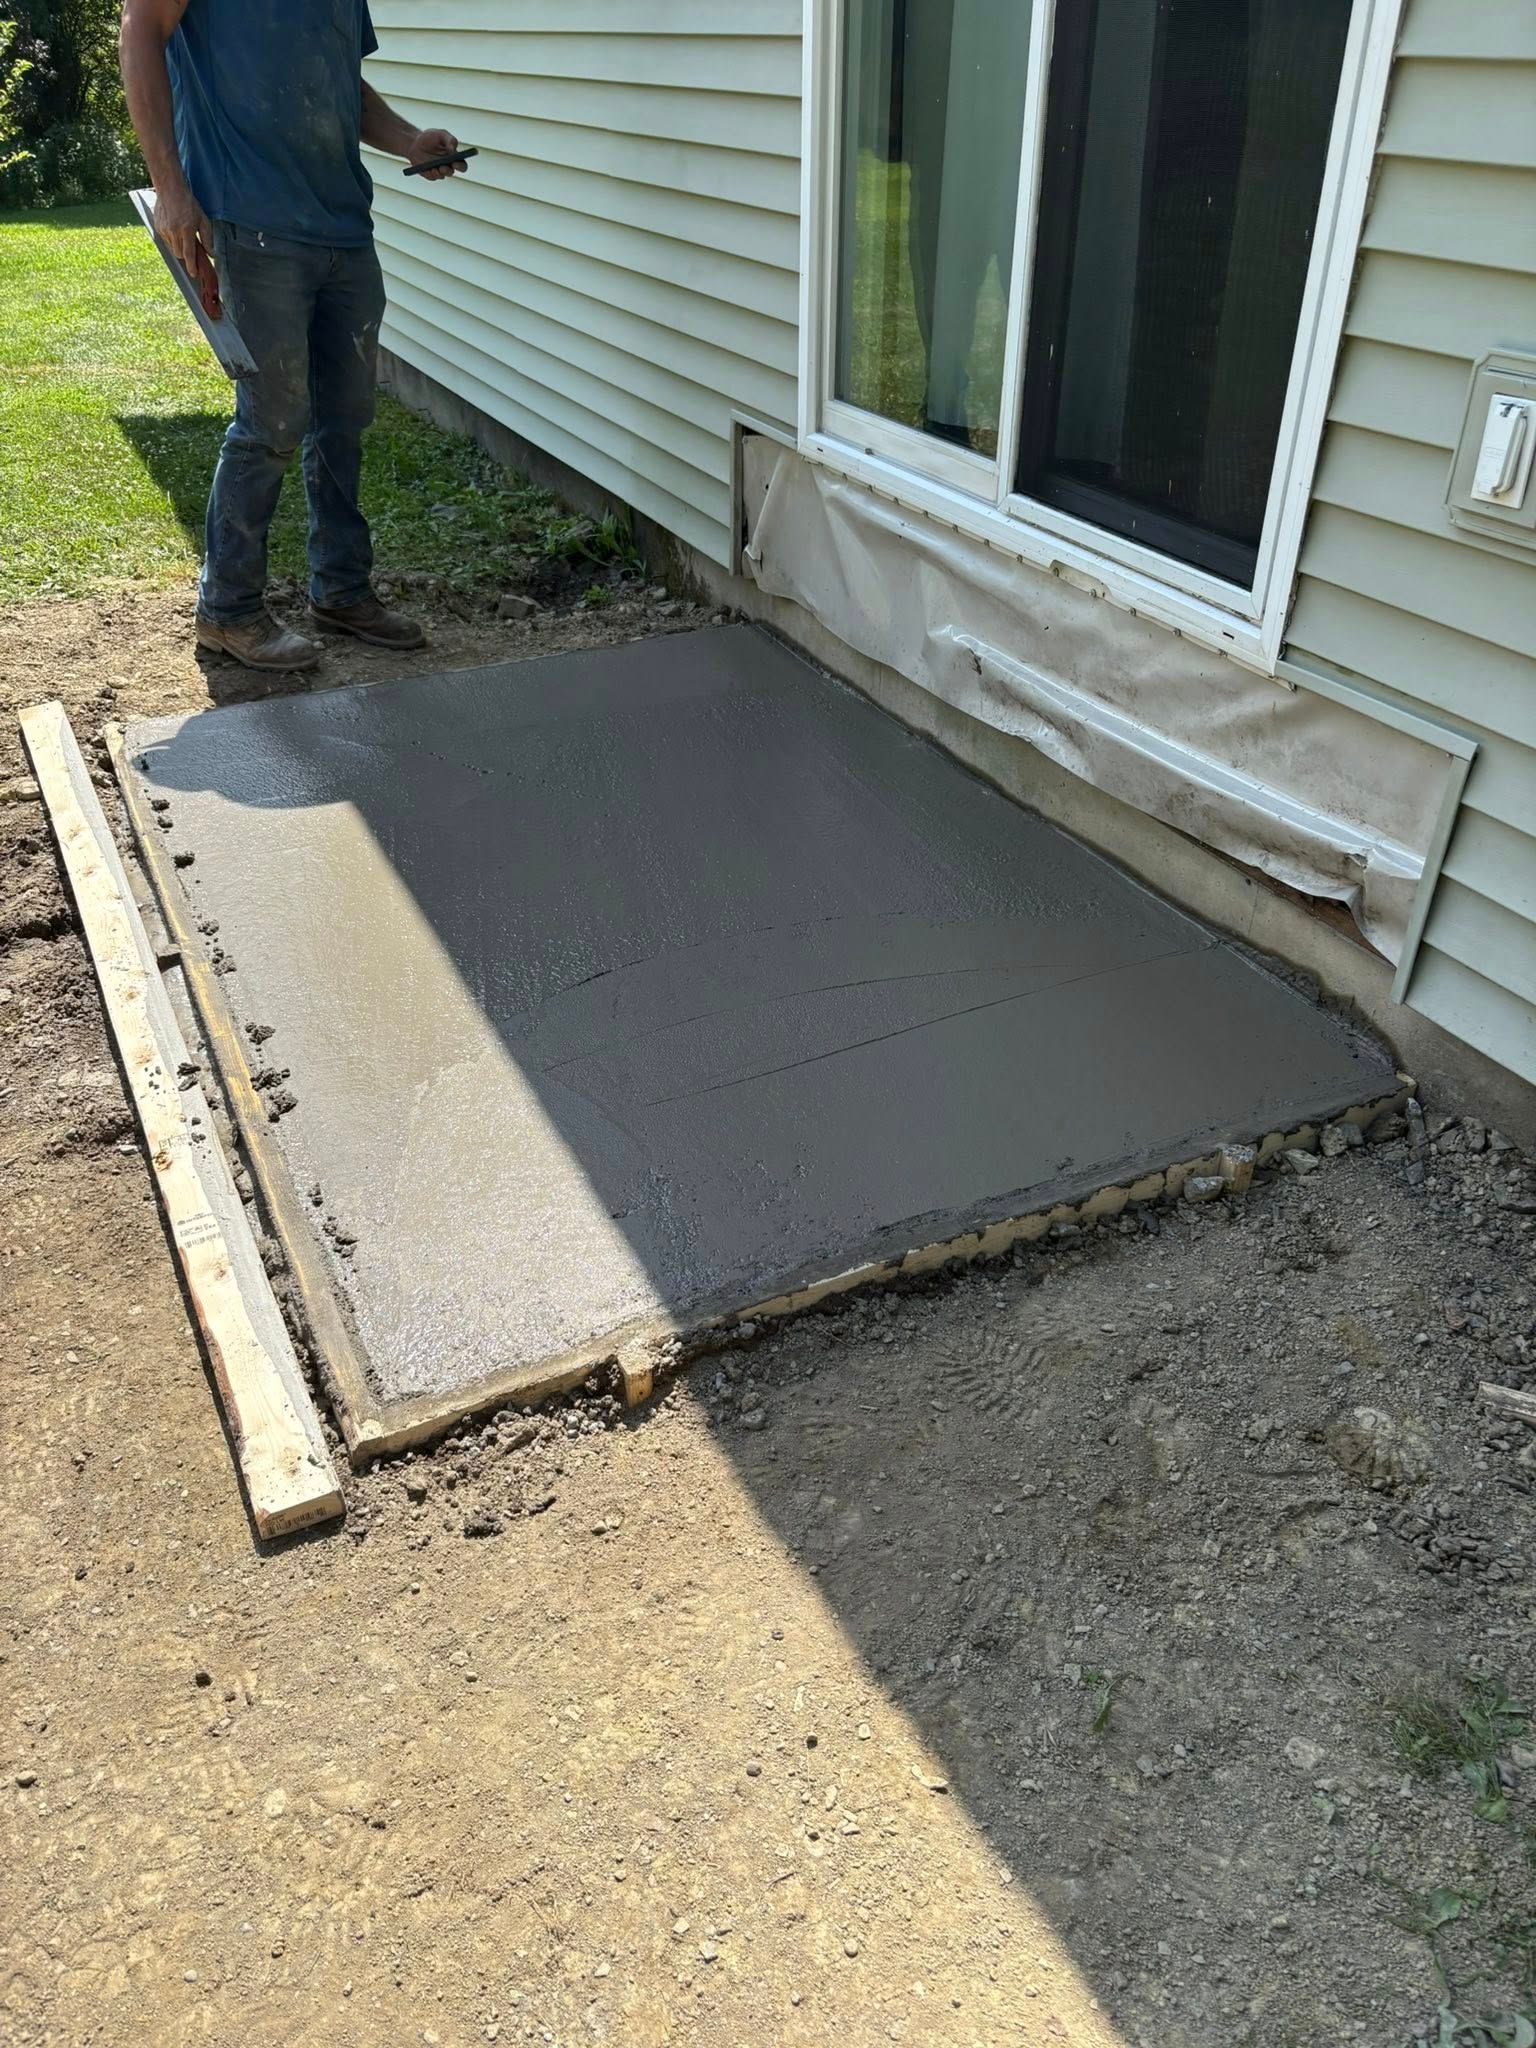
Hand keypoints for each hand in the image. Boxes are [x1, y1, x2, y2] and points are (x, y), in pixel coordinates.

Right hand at [155, 181, 220, 318]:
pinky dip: (172, 239)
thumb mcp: (203, 219)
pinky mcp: (158, 227)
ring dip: (179, 246)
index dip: (192, 267)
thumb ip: (207, 238)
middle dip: (186, 255)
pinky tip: (175, 228)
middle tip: (191, 246)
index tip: (194, 274)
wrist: (170, 189)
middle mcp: (174, 231)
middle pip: (180, 254)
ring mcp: (164, 230)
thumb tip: (211, 254)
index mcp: (186, 230)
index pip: (189, 254)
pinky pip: (166, 241)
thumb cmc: (188, 203)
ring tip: (182, 233)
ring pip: (172, 248)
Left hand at [407, 127, 467, 179]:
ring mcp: (438, 171)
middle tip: (443, 167)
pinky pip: (432, 176)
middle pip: (451, 172)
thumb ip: (450, 140)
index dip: (460, 166)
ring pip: (441, 176)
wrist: (415, 142)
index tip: (456, 164)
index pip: (462, 165)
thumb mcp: (441, 134)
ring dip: (439, 173)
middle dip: (448, 171)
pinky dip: (430, 174)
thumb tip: (454, 150)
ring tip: (435, 168)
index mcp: (454, 157)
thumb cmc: (431, 137)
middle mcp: (448, 166)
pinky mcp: (430, 174)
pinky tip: (428, 169)